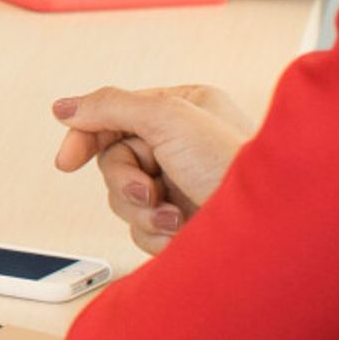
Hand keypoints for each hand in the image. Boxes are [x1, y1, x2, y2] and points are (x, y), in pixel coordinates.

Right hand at [52, 84, 255, 254]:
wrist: (273, 230)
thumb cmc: (238, 168)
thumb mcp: (169, 118)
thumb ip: (111, 106)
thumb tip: (65, 107)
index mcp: (183, 110)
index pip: (115, 115)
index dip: (86, 135)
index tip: (67, 161)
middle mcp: (181, 146)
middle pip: (114, 159)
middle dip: (125, 180)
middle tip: (146, 191)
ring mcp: (180, 185)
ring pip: (123, 197)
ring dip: (142, 210)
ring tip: (173, 216)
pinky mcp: (181, 221)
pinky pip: (140, 227)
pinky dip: (155, 233)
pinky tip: (182, 232)